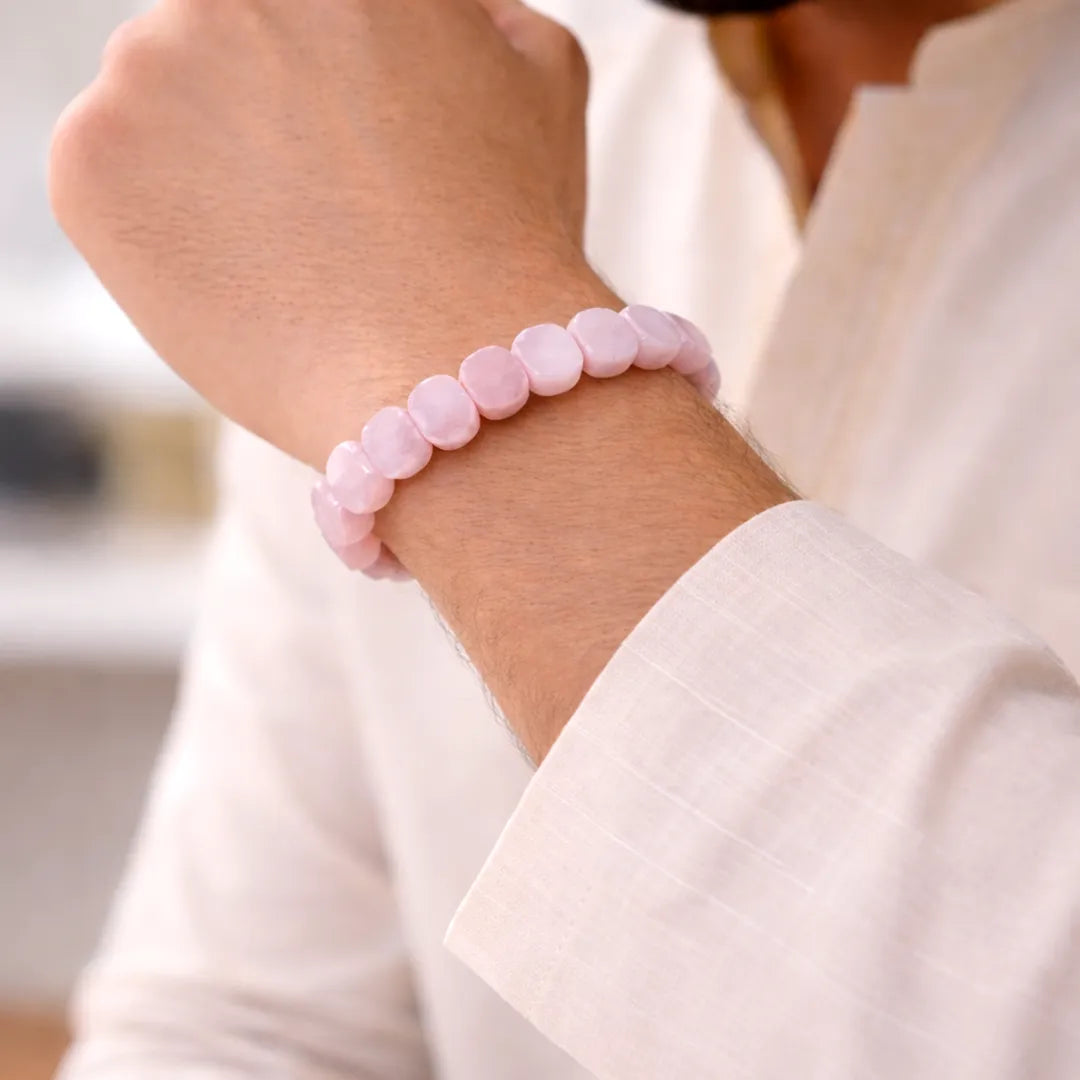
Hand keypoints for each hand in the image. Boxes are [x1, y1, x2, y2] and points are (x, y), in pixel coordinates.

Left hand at [49, 0, 595, 464]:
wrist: (451, 367)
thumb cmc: (510, 238)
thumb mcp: (542, 77)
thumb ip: (480, 17)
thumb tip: (450, 17)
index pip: (300, 17)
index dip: (333, 89)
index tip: (351, 146)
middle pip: (225, 45)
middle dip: (267, 115)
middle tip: (329, 209)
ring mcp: (146, 65)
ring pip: (164, 113)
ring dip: (212, 171)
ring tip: (295, 256)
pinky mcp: (89, 162)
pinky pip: (112, 185)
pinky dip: (163, 231)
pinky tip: (243, 279)